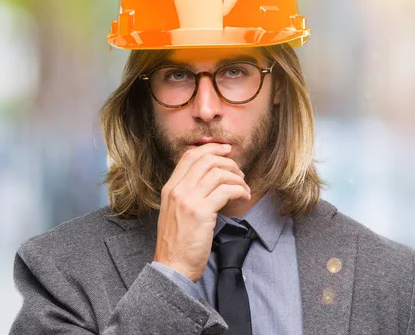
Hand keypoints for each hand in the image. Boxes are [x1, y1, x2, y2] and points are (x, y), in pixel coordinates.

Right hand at [153, 143, 250, 281]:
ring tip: (244, 189)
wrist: (172, 266)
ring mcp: (189, 200)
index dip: (211, 148)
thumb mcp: (176, 211)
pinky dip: (240, 191)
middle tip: (240, 173)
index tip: (227, 150)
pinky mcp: (202, 212)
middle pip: (207, 160)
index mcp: (170, 188)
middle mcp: (178, 190)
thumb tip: (209, 177)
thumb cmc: (178, 242)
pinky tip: (243, 198)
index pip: (190, 156)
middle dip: (229, 163)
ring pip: (219, 173)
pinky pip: (227, 190)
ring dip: (237, 178)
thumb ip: (187, 193)